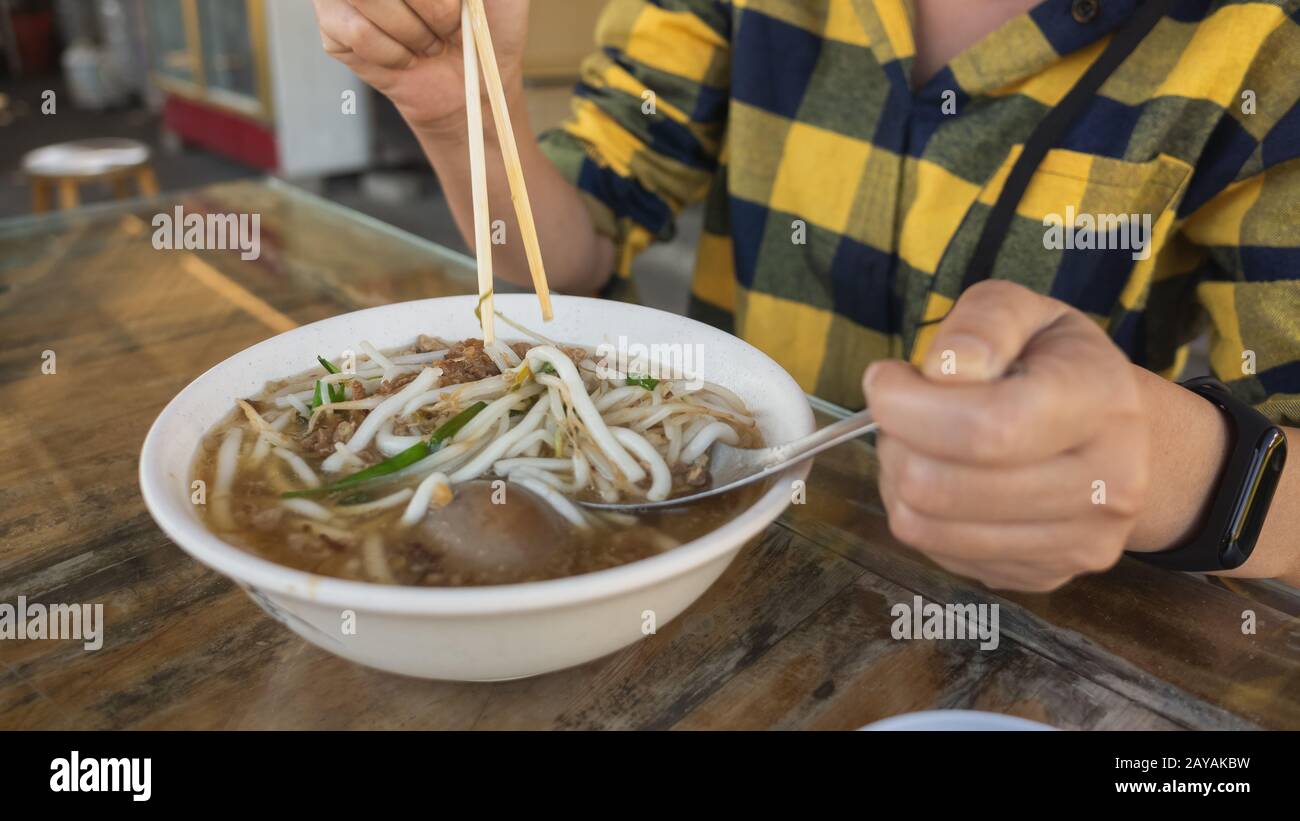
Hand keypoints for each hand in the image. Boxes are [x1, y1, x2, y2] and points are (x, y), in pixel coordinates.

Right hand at [311, 0, 529, 130]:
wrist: (474, 85)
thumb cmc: (490, 26)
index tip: (455, 5)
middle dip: (430, 6)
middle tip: (448, 27)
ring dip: (411, 31)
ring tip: (428, 43)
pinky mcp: (332, 27)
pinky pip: (359, 34)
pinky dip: (394, 54)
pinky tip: (407, 57)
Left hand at [863, 281, 1150, 591]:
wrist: (1120, 437)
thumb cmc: (1057, 366)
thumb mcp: (1028, 313)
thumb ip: (983, 323)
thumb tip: (945, 370)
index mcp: (1101, 403)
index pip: (986, 427)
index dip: (908, 407)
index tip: (884, 380)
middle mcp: (1105, 485)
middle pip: (941, 487)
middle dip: (895, 440)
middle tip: (902, 411)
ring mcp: (1077, 543)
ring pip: (926, 527)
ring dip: (898, 480)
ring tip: (920, 444)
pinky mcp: (1043, 578)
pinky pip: (936, 553)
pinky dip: (921, 514)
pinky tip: (946, 480)